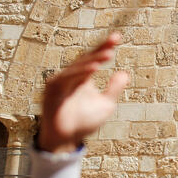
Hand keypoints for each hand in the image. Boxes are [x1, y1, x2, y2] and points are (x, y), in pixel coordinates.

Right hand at [38, 33, 129, 152]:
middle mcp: (71, 77)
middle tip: (115, 39)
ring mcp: (61, 82)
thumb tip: (125, 73)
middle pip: (86, 59)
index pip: (94, 58)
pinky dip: (80, 72)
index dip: (104, 47)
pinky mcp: (53, 90)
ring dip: (93, 60)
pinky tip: (94, 68)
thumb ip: (114, 89)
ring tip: (108, 54)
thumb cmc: (84, 122)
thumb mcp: (105, 105)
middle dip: (100, 49)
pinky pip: (67, 78)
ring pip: (78, 67)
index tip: (117, 37)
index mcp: (82, 78)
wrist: (66, 140)